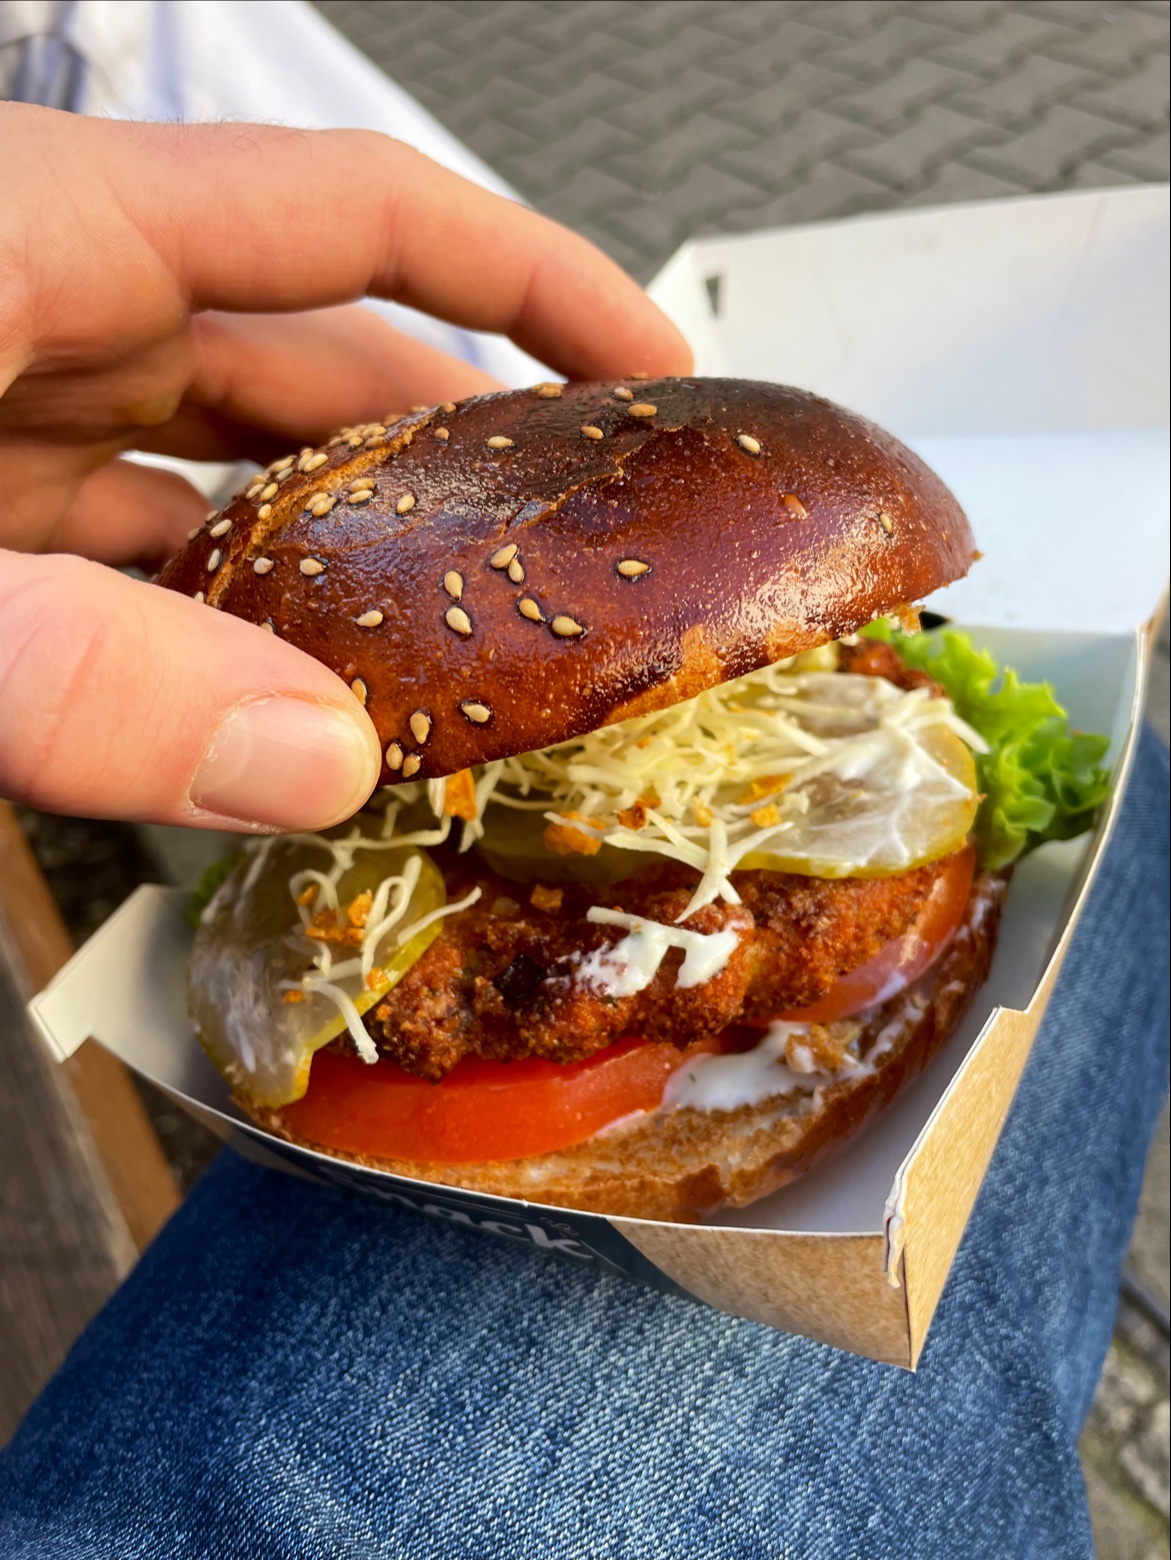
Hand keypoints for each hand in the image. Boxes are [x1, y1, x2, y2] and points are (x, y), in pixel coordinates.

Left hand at [0, 105, 690, 831]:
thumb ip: (88, 670)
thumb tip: (304, 761)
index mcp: (44, 232)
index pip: (359, 213)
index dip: (533, 280)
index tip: (647, 367)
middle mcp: (42, 294)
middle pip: (315, 351)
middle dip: (453, 456)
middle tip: (560, 559)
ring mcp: (2, 387)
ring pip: (225, 451)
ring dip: (334, 555)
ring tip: (432, 654)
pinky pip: (132, 519)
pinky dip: (209, 598)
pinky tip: (254, 682)